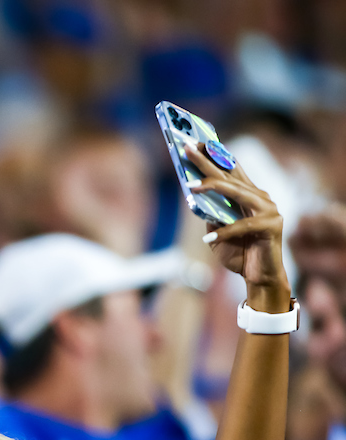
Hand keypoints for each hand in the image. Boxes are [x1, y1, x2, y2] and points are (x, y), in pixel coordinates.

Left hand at [186, 144, 288, 297]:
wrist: (258, 277)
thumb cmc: (238, 253)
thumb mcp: (216, 232)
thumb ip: (211, 215)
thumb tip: (195, 199)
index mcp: (247, 195)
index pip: (229, 170)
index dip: (213, 154)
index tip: (193, 142)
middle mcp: (260, 197)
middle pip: (229, 175)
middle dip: (206, 161)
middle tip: (186, 148)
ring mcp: (269, 210)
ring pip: (237, 192)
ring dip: (213, 187)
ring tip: (191, 187)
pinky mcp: (272, 226)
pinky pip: (242, 225)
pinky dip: (223, 232)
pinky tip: (207, 238)